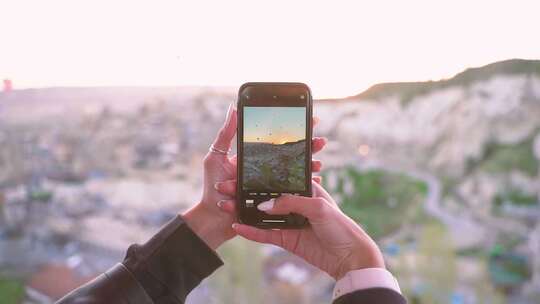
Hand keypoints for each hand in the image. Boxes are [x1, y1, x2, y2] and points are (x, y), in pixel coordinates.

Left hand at [183, 103, 326, 249]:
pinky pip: (293, 193)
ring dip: (309, 166)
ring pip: (295, 172)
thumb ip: (226, 134)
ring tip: (319, 163)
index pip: (277, 140)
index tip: (311, 120)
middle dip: (308, 147)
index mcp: (253, 157)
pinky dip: (306, 187)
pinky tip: (317, 182)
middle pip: (290, 154)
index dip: (294, 130)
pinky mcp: (272, 201)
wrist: (213, 218)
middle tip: (321, 141)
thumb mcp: (217, 156)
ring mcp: (269, 185)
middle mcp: (263, 169)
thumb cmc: (211, 187)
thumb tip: (233, 109)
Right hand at [218, 181, 384, 279]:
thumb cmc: (340, 226)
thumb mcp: (318, 207)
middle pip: (266, 197)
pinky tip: (237, 227)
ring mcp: (289, 222)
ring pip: (262, 215)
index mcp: (305, 189)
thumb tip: (264, 206)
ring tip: (225, 206)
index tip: (240, 172)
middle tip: (225, 188)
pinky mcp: (286, 239)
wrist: (349, 256)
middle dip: (246, 193)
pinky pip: (265, 234)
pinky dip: (251, 231)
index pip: (279, 180)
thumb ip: (291, 203)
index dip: (261, 177)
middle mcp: (295, 204)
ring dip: (244, 212)